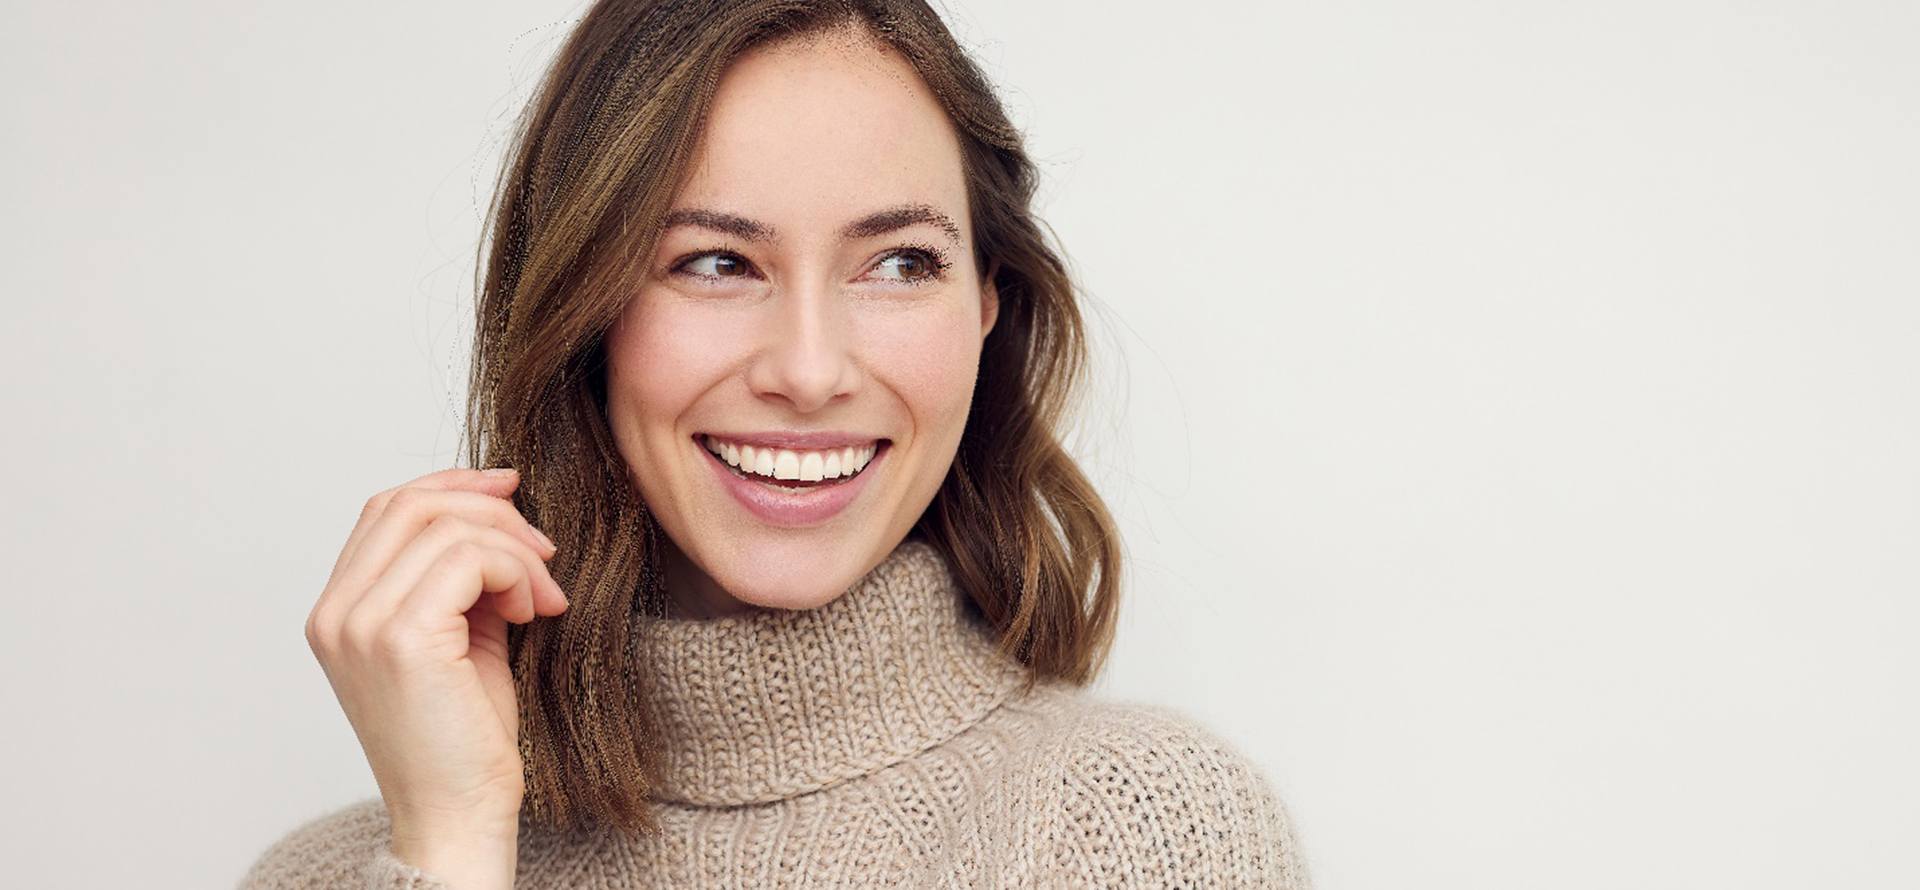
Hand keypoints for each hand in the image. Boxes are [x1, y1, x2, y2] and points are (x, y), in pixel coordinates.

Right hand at [304, 467, 567, 886]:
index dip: (452, 484)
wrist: (458, 815)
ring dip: (515, 550)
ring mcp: (361, 624)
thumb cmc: (465, 740)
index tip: (511, 487)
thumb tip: (501, 514)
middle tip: (544, 548)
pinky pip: (469, 559)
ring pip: (448, 528)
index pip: (386, 509)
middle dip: (492, 510)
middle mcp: (336, 614)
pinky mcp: (401, 638)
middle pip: (412, 503)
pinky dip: (515, 572)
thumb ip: (463, 578)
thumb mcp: (462, 638)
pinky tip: (536, 612)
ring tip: (543, 598)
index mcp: (338, 611)